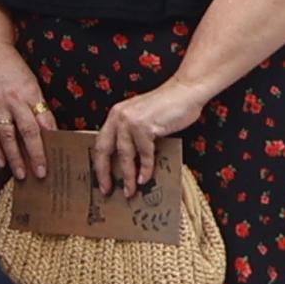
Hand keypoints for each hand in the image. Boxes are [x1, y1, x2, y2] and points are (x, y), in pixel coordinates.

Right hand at [0, 19, 51, 179]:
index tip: (58, 156)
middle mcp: (13, 99)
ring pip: (6, 135)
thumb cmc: (11, 65)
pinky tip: (1, 161)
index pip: (44, 119)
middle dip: (35, 154)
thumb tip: (48, 130)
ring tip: (21, 174)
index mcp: (30, 91)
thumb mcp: (31, 81)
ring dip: (14, 157)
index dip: (51, 139)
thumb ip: (37, 104)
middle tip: (41, 173)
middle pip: (27, 131)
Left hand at [91, 76, 210, 195]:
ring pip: (125, 155)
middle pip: (104, 150)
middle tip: (107, 190)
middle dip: (104, 173)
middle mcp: (119, 117)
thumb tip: (128, 165)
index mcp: (115, 115)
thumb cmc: (166, 107)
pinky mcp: (145, 126)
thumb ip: (131, 136)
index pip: (100, 143)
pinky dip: (145, 169)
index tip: (102, 182)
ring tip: (130, 191)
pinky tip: (145, 178)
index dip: (99, 165)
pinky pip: (144, 154)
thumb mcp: (141, 119)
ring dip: (127, 177)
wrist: (185, 92)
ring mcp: (131, 121)